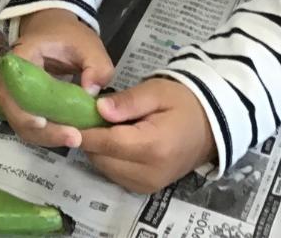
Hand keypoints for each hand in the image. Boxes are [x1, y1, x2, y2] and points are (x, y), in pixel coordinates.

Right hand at [0, 8, 113, 149]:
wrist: (54, 31)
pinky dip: (47, 134)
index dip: (23, 110)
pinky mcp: (23, 105)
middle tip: (73, 137)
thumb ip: (96, 64)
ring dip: (46, 137)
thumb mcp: (88, 43)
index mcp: (20, 57)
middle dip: (43, 131)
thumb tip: (91, 92)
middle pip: (16, 113)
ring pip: (22, 124)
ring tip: (74, 138)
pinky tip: (68, 135)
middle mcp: (9, 78)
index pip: (12, 89)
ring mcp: (14, 94)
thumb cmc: (69, 37)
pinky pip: (29, 126)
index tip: (43, 123)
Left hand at [80, 77, 215, 193]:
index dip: (83, 130)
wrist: (211, 125)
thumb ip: (127, 101)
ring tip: (108, 125)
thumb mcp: (156, 91)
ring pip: (104, 168)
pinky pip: (114, 174)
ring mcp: (147, 185)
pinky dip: (109, 158)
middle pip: (100, 158)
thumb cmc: (183, 102)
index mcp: (152, 146)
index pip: (105, 143)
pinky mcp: (145, 189)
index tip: (69, 114)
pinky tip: (118, 140)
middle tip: (90, 114)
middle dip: (91, 137)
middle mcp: (148, 172)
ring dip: (99, 148)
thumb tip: (98, 109)